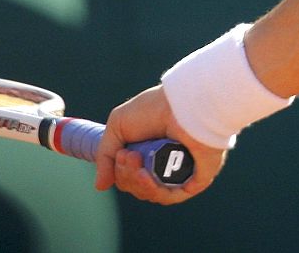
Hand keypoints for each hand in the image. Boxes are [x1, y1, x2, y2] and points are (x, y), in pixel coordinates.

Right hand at [92, 85, 228, 203]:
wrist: (180, 102)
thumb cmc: (152, 109)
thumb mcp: (117, 127)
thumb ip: (105, 156)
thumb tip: (101, 187)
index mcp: (151, 152)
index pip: (131, 177)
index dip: (121, 172)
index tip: (122, 153)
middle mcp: (168, 163)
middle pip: (139, 187)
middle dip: (128, 176)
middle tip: (130, 155)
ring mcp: (183, 171)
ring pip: (154, 194)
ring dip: (138, 183)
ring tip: (136, 161)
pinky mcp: (197, 175)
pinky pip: (174, 195)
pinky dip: (156, 191)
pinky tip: (146, 177)